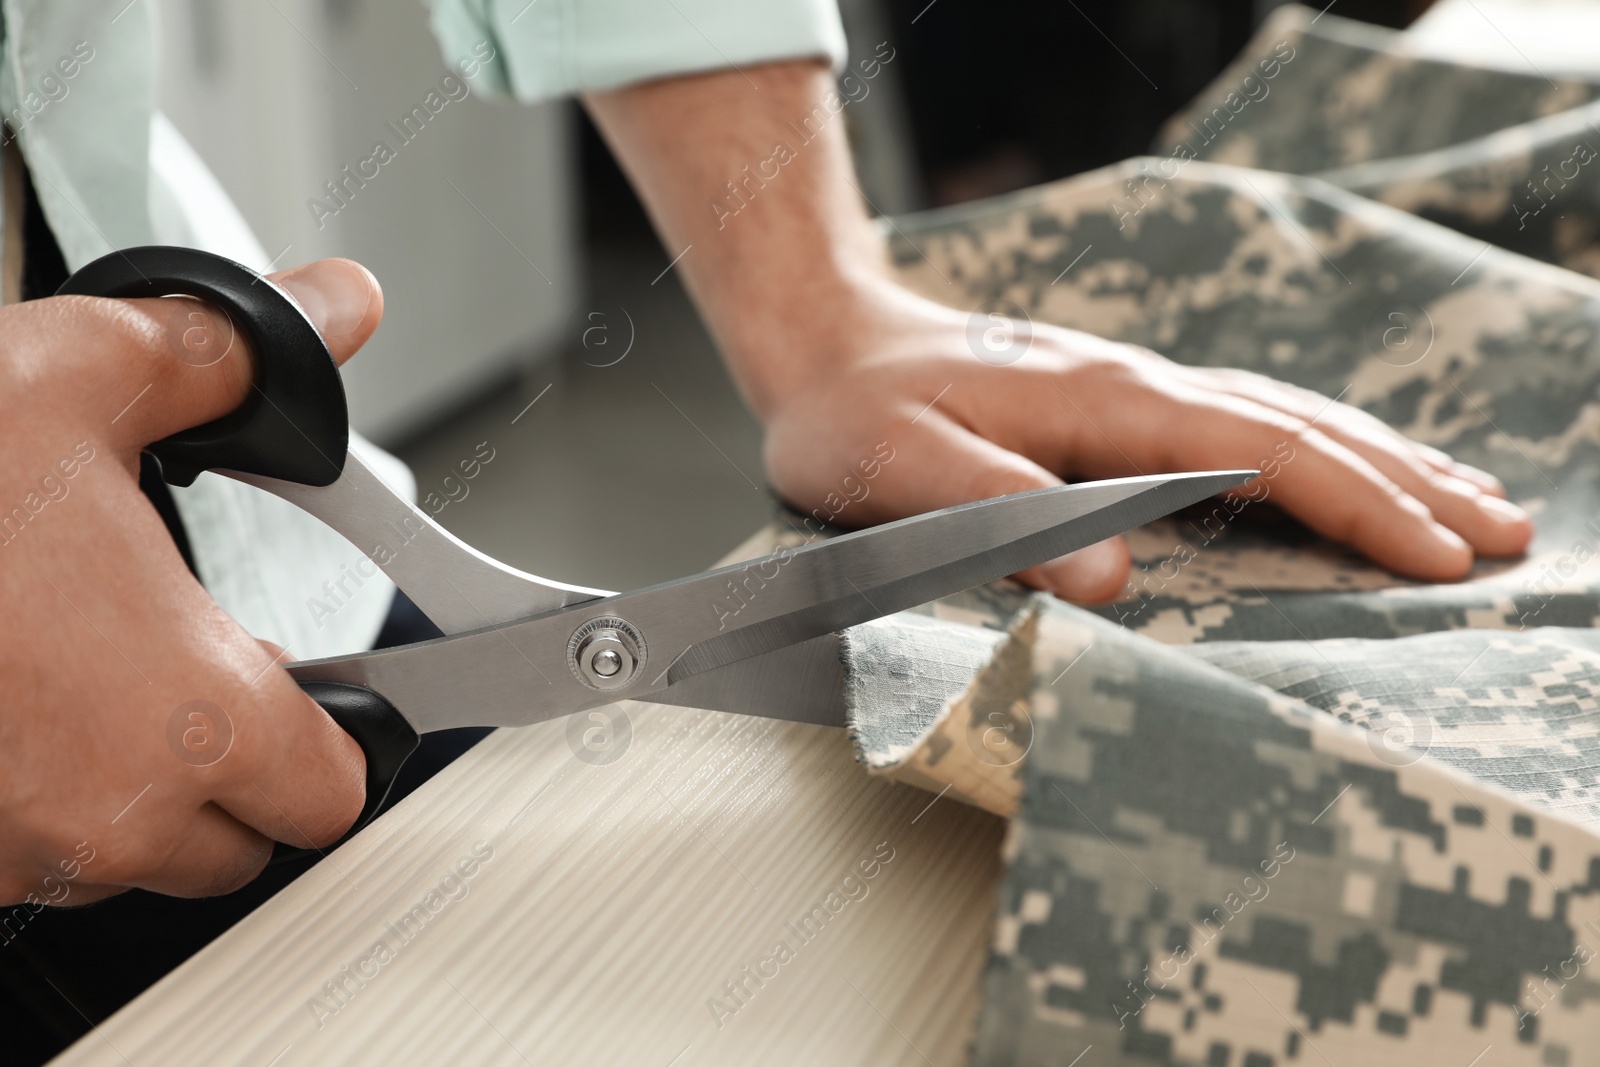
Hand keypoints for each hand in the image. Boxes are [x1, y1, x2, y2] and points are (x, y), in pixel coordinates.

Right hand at [0, 258, 382, 904]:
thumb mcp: (75, 378)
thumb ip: (228, 357)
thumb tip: (335, 306)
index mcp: (193, 714)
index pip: (332, 790)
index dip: (328, 733)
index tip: (298, 686)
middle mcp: (112, 814)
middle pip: (239, 841)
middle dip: (230, 766)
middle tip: (176, 666)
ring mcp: (15, 856)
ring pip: (127, 857)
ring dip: (123, 786)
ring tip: (71, 673)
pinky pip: (25, 860)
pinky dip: (28, 800)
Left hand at [583, 60, 1530, 601]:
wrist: (829, 344)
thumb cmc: (856, 419)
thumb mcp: (903, 476)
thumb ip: (1001, 521)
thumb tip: (1114, 585)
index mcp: (1106, 407)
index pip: (1262, 451)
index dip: (1355, 502)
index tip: (1437, 554)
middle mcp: (1139, 388)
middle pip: (1301, 425)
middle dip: (1407, 482)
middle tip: (1505, 535)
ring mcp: (1136, 390)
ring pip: (1287, 415)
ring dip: (1383, 457)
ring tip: (1471, 499)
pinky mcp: (1122, 405)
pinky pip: (1249, 419)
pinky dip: (1321, 445)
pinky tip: (1349, 464)